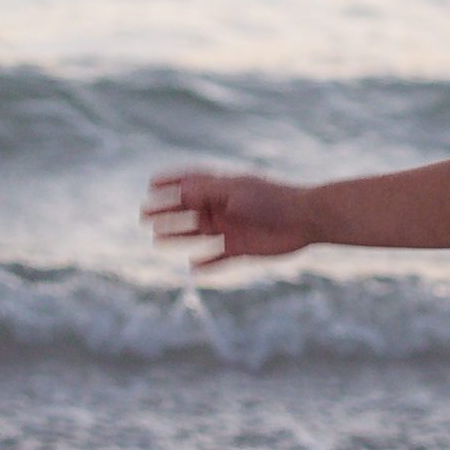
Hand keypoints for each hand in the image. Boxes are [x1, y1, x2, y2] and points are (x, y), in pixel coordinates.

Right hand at [145, 166, 318, 268]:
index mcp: (224, 187)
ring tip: (157, 240)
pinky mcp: (244, 248)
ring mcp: (233, 228)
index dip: (171, 181)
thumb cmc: (271, 199)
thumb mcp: (234, 191)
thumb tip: (177, 192)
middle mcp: (226, 206)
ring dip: (179, 235)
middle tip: (143, 217)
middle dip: (167, 212)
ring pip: (199, 233)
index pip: (192, 182)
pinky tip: (193, 268)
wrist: (306, 219)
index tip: (150, 184)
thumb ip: (206, 192)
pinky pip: (220, 257)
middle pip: (189, 209)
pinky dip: (207, 263)